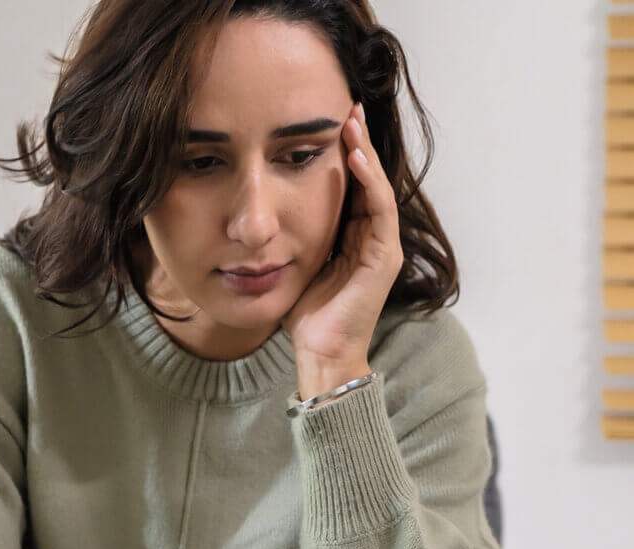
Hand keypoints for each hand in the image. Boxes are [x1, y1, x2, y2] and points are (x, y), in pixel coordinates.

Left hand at [281, 101, 403, 398]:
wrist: (319, 350)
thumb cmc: (303, 312)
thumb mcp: (290, 261)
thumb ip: (286, 234)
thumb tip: (256, 211)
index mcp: (350, 235)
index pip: (351, 184)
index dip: (343, 152)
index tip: (328, 121)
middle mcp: (371, 236)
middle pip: (367, 178)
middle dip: (358, 141)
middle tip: (347, 106)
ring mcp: (381, 245)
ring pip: (376, 186)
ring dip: (365, 153)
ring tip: (351, 123)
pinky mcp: (384, 256)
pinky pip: (378, 209)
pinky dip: (368, 181)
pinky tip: (354, 157)